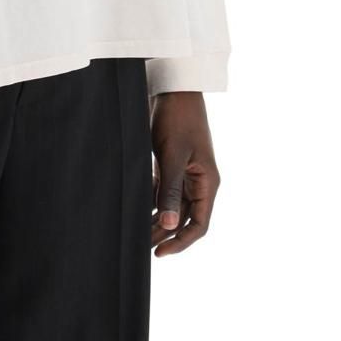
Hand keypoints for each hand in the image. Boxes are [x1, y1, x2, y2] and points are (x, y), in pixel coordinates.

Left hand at [150, 91, 220, 256]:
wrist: (172, 87)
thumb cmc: (178, 118)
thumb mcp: (173, 155)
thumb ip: (170, 190)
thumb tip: (167, 226)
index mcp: (207, 182)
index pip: (198, 224)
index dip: (180, 242)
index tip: (158, 253)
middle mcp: (199, 181)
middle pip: (182, 218)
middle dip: (163, 233)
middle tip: (138, 244)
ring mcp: (185, 172)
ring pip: (170, 205)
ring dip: (154, 218)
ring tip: (133, 229)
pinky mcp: (171, 163)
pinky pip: (162, 190)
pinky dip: (150, 199)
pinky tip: (134, 205)